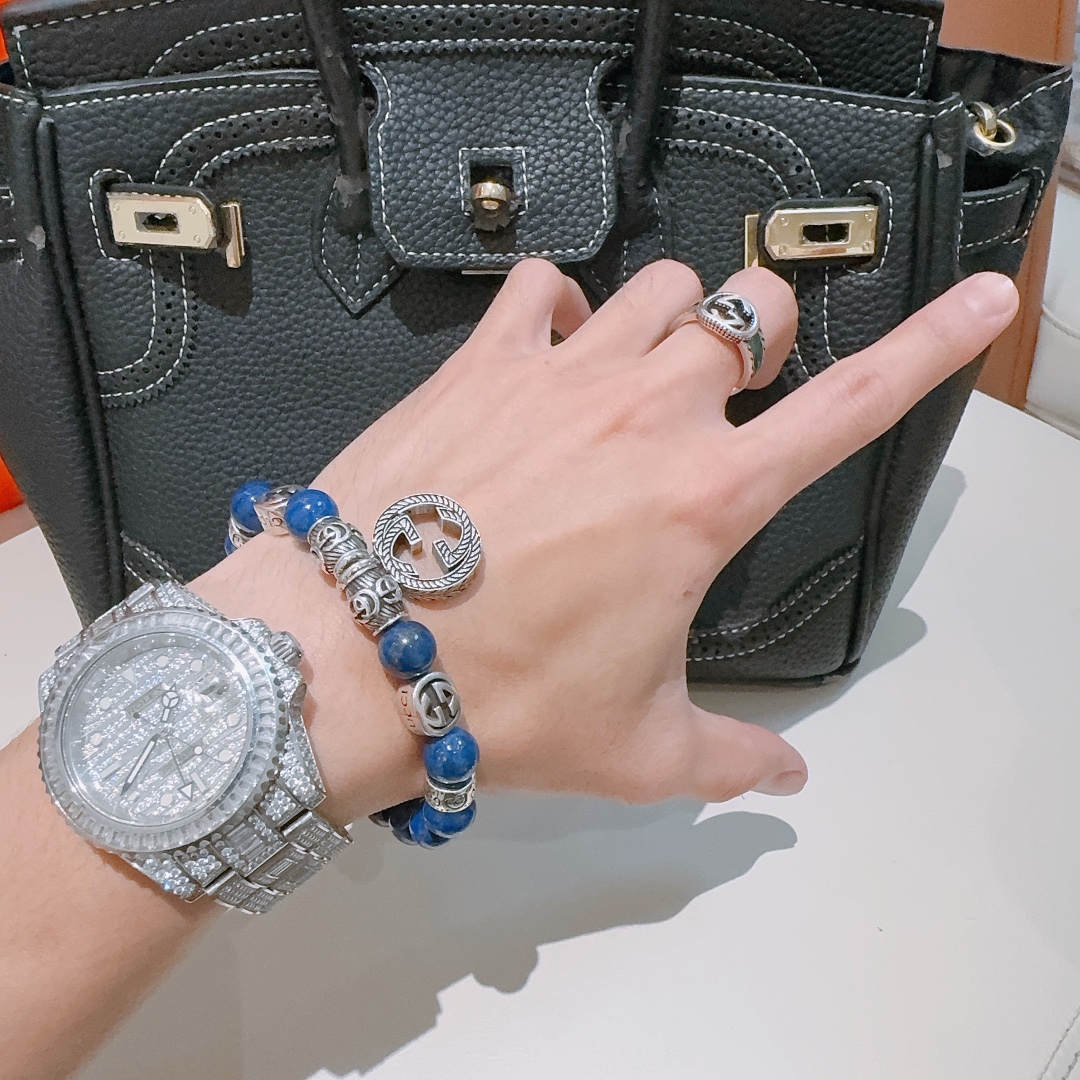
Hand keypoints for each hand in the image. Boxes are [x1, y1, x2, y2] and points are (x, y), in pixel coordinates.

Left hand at [195, 260, 1017, 822]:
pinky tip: (544, 357)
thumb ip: (733, 761)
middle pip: (751, 308)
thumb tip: (784, 780)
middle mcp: (645, 413)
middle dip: (760, 337)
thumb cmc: (494, 699)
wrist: (351, 652)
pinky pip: (540, 289)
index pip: (853, 407)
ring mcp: (560, 372)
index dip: (931, 348)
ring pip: (659, 284)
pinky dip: (557, 309)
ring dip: (670, 319)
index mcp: (704, 500)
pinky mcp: (480, 360)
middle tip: (728, 390)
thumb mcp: (636, 747)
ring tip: (638, 375)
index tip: (980, 303)